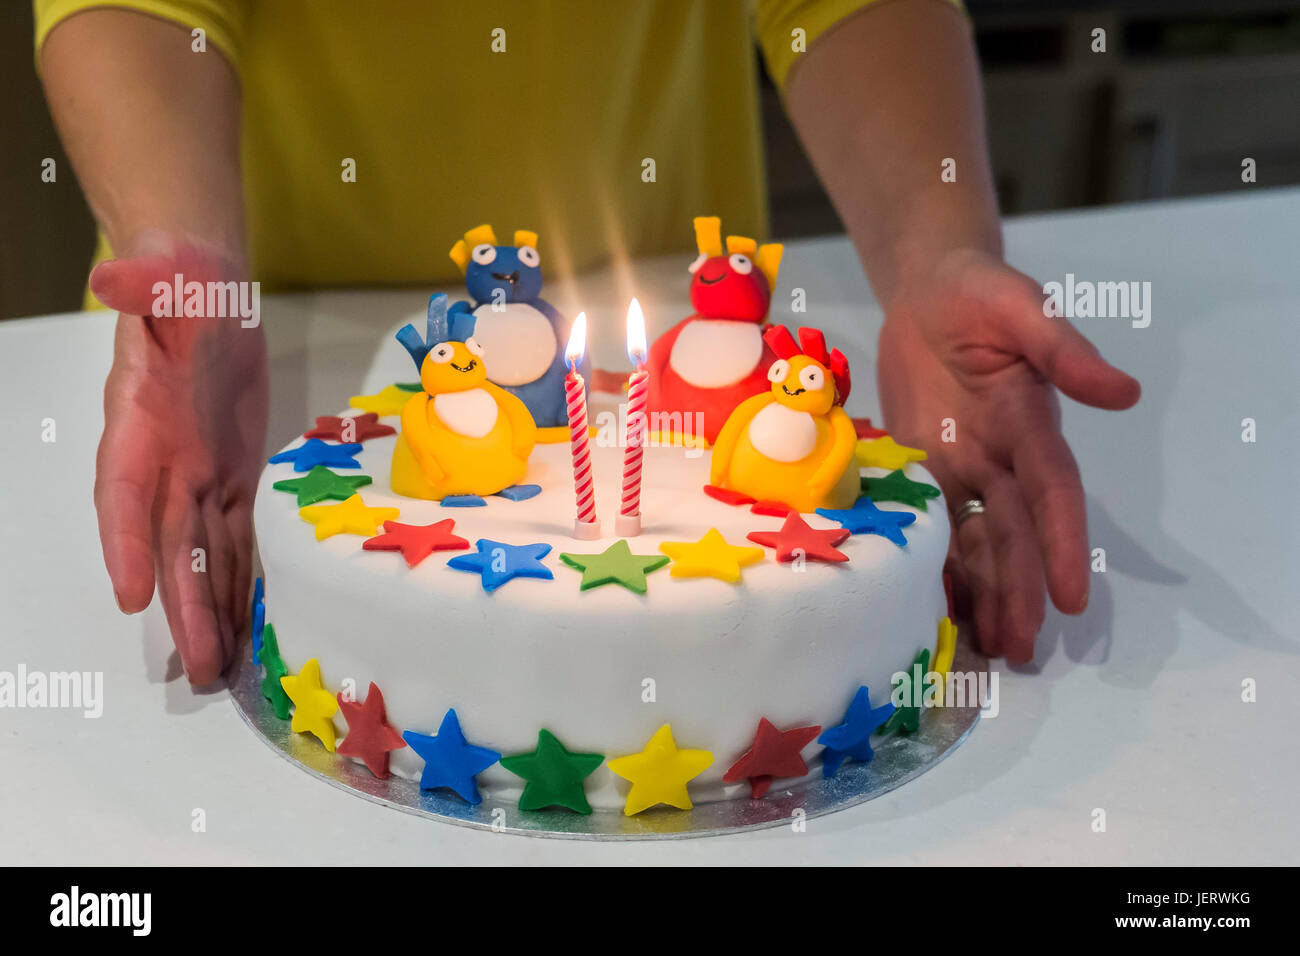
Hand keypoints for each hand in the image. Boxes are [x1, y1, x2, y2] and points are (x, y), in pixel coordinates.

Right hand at [91, 235, 267, 682]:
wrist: (204, 294)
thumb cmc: (179, 283)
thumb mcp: (167, 274)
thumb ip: (147, 282)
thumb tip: (117, 276)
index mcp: (137, 424)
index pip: (124, 492)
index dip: (124, 541)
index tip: (130, 592)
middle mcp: (163, 462)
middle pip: (170, 545)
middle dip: (182, 605)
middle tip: (197, 668)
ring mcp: (198, 475)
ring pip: (204, 555)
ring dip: (212, 611)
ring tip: (221, 670)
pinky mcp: (233, 476)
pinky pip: (237, 537)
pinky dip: (243, 580)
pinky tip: (251, 623)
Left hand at [876, 248, 1139, 661]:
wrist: (926, 291)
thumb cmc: (980, 294)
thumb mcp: (1023, 309)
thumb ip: (1062, 350)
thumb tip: (1122, 391)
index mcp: (1029, 425)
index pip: (1052, 492)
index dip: (1062, 543)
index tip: (1072, 596)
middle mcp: (1001, 457)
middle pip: (1013, 532)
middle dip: (1019, 589)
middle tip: (1021, 647)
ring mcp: (961, 466)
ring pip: (975, 540)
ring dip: (983, 592)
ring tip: (987, 648)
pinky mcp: (921, 466)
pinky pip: (928, 523)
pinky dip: (934, 564)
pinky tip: (932, 608)